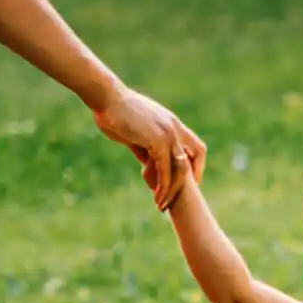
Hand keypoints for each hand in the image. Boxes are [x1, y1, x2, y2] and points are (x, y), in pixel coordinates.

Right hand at [92, 85, 205, 210]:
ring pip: (180, 169)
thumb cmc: (114, 112)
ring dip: (173, 190)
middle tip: (176, 198)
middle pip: (194, 158)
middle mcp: (174, 128)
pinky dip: (162, 186)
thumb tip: (147, 163)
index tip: (188, 181)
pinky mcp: (157, 141)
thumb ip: (145, 147)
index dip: (196, 165)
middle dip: (188, 182)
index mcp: (171, 123)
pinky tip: (155, 196)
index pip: (195, 146)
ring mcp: (168, 134)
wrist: (106, 98)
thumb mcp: (135, 132)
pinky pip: (165, 170)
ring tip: (162, 205)